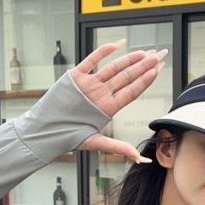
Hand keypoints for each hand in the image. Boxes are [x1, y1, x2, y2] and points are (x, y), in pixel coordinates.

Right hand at [70, 40, 166, 161]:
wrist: (47, 130)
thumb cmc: (69, 137)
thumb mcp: (97, 143)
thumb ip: (120, 148)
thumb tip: (140, 159)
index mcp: (108, 107)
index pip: (132, 91)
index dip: (145, 81)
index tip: (158, 70)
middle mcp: (101, 93)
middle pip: (127, 77)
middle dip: (143, 66)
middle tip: (158, 55)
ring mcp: (90, 84)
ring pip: (113, 68)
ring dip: (129, 59)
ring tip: (144, 52)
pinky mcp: (76, 76)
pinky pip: (91, 61)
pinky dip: (102, 52)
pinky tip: (117, 45)